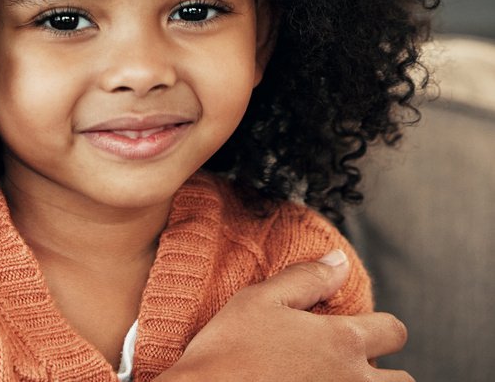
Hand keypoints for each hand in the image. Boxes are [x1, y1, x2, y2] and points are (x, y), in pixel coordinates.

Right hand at [163, 251, 411, 381]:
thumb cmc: (228, 351)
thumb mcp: (259, 300)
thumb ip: (306, 279)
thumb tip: (339, 262)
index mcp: (342, 341)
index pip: (394, 331)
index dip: (378, 326)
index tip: (356, 329)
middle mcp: (354, 381)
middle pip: (404, 380)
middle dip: (384, 371)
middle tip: (350, 365)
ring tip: (334, 380)